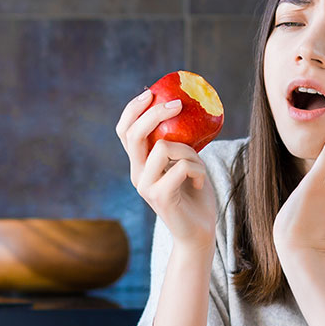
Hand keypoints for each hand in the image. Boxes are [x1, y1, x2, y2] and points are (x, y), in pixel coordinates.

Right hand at [115, 89, 216, 250]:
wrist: (198, 233)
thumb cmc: (195, 196)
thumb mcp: (186, 163)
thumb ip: (179, 144)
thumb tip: (185, 111)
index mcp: (139, 164)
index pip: (125, 131)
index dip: (133, 109)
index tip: (151, 92)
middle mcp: (137, 174)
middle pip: (134, 134)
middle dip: (155, 113)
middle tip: (178, 104)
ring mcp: (145, 186)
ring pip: (164, 148)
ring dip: (190, 151)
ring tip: (198, 168)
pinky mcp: (159, 196)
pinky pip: (181, 167)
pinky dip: (198, 169)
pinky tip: (199, 183)